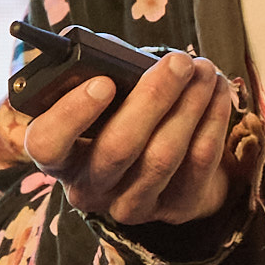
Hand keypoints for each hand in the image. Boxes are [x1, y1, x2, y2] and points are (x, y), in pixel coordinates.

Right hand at [0, 51, 261, 238]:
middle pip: (117, 149)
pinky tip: (217, 92)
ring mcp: (131, 205)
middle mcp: (89, 188)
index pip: (47, 144)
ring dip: (190, 105)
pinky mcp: (174, 209)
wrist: (156, 160)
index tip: (104, 82)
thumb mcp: (98, 97)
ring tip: (203, 70)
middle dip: (153, 98)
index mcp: (59, 156)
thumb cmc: (118, 114)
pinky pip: (197, 164)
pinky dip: (212, 121)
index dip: (72, 114)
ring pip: (162, 156)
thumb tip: (116, 55)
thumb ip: (96, 74)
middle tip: (179, 63)